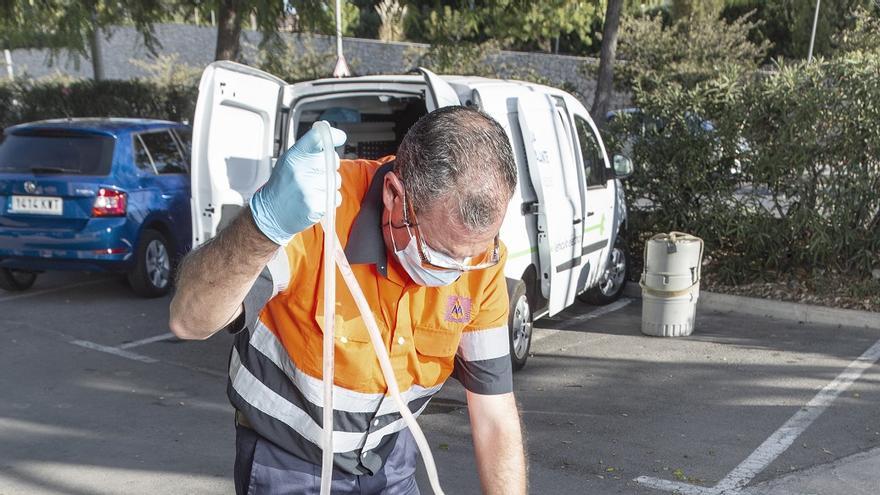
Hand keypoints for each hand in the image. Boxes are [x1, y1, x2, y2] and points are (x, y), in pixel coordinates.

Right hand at [249, 124, 346, 244]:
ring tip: (314, 190)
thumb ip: (308, 146)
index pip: (317, 137)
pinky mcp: (314, 205)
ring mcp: (307, 188)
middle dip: (330, 167)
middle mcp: (299, 170)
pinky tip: (316, 200)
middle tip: (317, 174)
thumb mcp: (290, 160)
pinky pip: (335, 197)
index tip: (340, 137)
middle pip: (332, 160)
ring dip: (330, 185)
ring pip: (336, 180)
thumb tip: (328, 128)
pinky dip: (330, 200)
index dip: (332, 135)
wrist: (271, 212)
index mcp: (293, 156)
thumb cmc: (283, 185)